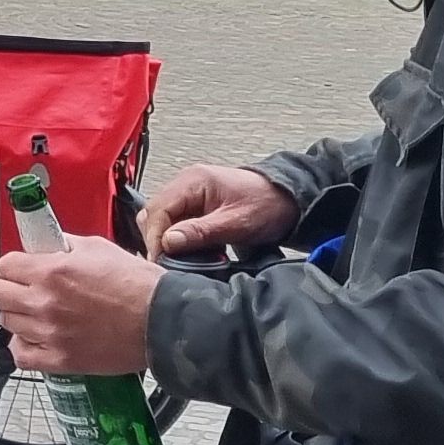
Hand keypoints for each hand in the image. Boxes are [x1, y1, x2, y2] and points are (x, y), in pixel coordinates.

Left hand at [0, 235, 164, 377]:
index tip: (19, 268)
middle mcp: (45, 303)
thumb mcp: (98, 248)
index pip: (4, 265)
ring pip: (7, 322)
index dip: (12, 266)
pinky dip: (22, 346)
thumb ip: (65, 245)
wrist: (162, 320)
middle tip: (18, 287)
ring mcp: (50, 333)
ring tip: (34, 311)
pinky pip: (21, 355)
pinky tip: (34, 337)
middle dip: (6, 287)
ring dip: (16, 315)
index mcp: (52, 272)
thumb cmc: (138, 286)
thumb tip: (48, 243)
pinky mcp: (60, 359)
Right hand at [141, 161, 299, 259]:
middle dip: (157, 240)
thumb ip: (201, 232)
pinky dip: (177, 238)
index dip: (155, 237)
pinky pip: (174, 221)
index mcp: (193, 180)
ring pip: (161, 219)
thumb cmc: (268, 205)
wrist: (289, 198)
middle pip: (154, 214)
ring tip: (181, 259)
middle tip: (169, 263)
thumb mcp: (236, 223)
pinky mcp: (194, 204)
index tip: (160, 260)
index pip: (158, 210)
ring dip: (166, 240)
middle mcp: (185, 183)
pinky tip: (190, 251)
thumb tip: (167, 242)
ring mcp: (188, 193)